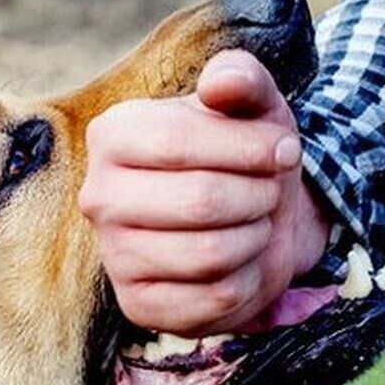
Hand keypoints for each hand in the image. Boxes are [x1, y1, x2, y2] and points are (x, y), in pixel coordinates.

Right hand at [79, 50, 329, 336]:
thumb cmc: (243, 153)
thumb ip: (241, 78)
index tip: (285, 150)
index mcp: (113, 136)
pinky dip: (248, 280)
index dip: (247, 148)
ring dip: (255, 237)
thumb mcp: (252, 104)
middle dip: (258, 195)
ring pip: (209, 254)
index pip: (176, 142)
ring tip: (253, 222)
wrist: (251, 215)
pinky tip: (240, 262)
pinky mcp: (139, 306)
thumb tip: (221, 84)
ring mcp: (115, 256)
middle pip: (199, 202)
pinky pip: (215, 298)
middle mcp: (100, 198)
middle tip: (269, 190)